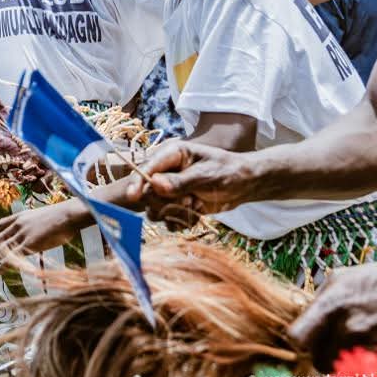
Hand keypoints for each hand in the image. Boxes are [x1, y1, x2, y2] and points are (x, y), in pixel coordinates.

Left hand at [0, 201, 84, 268]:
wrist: (67, 215)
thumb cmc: (62, 216)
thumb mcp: (44, 216)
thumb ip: (36, 223)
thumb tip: (38, 227)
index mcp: (22, 216)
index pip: (2, 224)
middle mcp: (19, 225)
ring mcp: (23, 235)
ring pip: (1, 248)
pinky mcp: (29, 245)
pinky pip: (13, 256)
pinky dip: (4, 264)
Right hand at [125, 139, 250, 218]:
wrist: (244, 185)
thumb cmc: (227, 171)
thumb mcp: (206, 175)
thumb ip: (180, 182)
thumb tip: (155, 185)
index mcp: (171, 155)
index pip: (146, 168)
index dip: (137, 182)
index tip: (132, 197)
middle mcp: (166, 172)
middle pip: (147, 193)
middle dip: (166, 202)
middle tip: (188, 200)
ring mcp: (170, 190)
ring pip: (155, 209)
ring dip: (175, 213)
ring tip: (194, 205)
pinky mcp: (176, 205)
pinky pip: (168, 220)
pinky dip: (182, 221)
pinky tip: (197, 213)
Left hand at [288, 258, 376, 370]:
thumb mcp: (343, 277)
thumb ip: (318, 300)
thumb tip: (302, 318)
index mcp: (332, 305)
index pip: (297, 338)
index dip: (299, 340)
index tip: (305, 338)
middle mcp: (349, 328)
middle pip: (319, 361)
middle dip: (323, 355)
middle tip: (334, 343)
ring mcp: (371, 345)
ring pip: (343, 370)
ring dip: (345, 361)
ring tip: (358, 342)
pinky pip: (368, 371)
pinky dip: (369, 364)